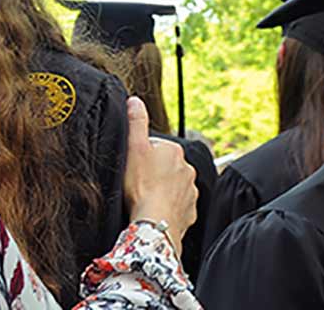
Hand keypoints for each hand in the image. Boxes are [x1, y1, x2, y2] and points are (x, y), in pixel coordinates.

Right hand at [123, 96, 196, 251]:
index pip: (154, 146)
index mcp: (173, 150)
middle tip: (137, 182)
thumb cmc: (141, 186)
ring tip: (145, 197)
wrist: (154, 222)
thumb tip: (135, 101)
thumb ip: (135, 121)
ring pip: (173, 185)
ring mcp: (190, 190)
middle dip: (153, 172)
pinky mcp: (190, 210)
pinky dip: (168, 206)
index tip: (133, 166)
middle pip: (164, 166)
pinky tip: (155, 209)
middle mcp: (187, 168)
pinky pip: (178, 204)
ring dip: (162, 189)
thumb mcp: (133, 147)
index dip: (140, 155)